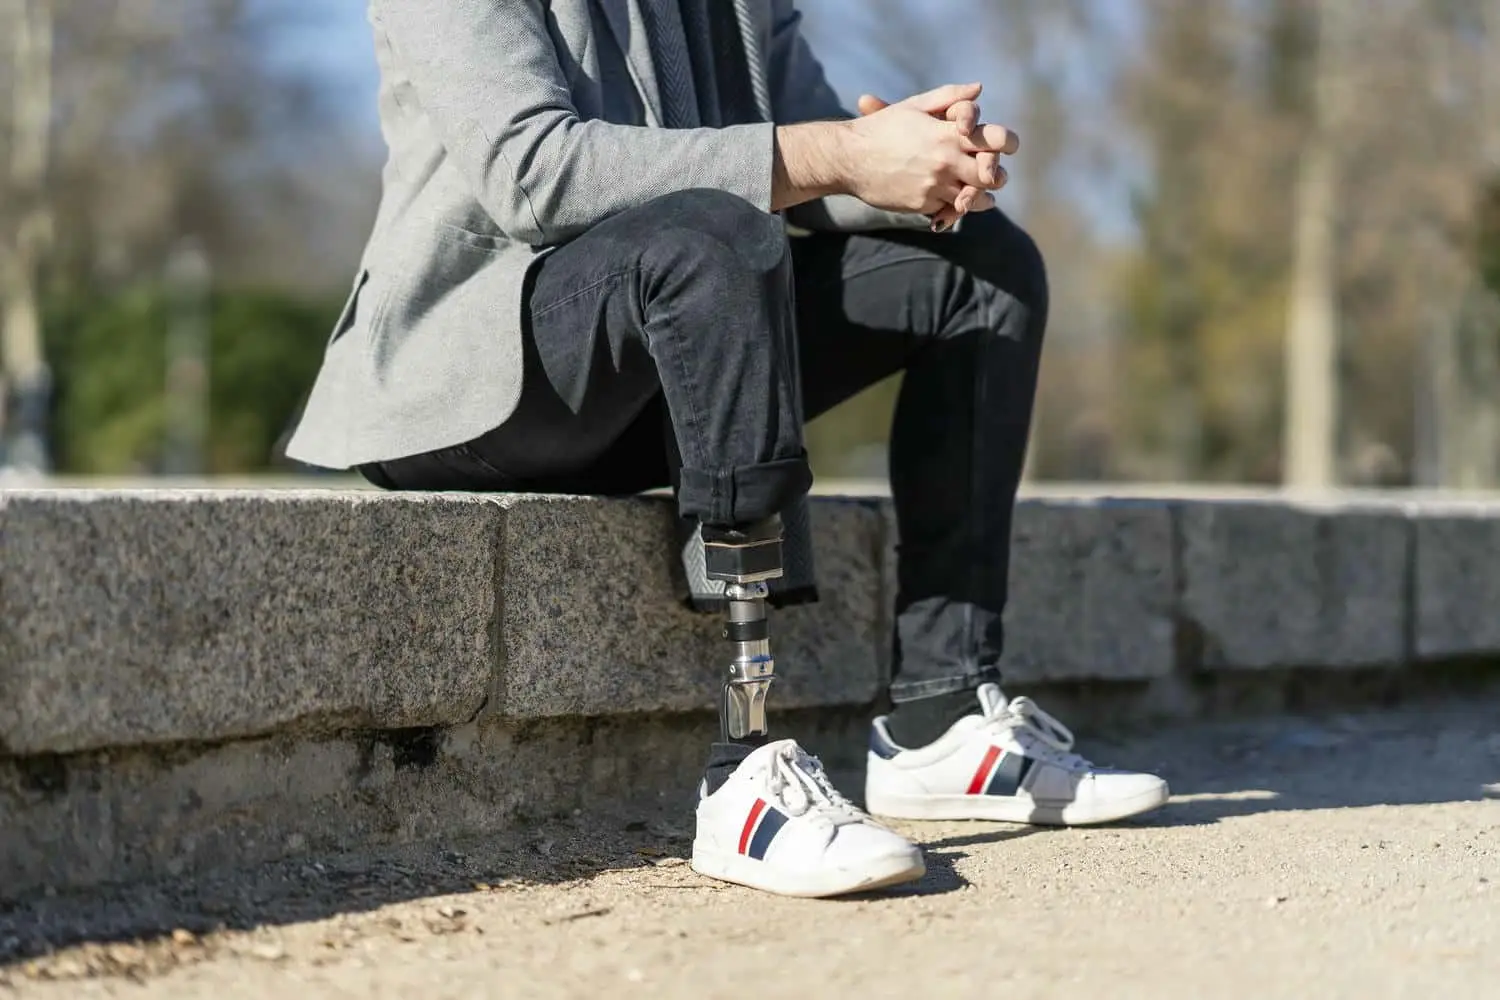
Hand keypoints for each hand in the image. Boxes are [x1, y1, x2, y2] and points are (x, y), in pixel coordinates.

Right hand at [855, 85, 1017, 229]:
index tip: (1008, 146)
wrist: (849, 159)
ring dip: (978, 196)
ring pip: (973, 198)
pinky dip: (954, 207)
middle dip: (995, 175)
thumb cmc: (882, 128)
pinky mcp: (922, 205)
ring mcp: (934, 185)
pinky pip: (949, 210)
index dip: (1008, 143)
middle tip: (992, 174)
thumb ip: (950, 97)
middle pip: (990, 175)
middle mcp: (945, 161)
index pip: (996, 140)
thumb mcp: (914, 106)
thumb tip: (979, 89)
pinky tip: (953, 202)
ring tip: (976, 193)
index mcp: (948, 134)